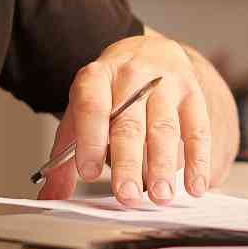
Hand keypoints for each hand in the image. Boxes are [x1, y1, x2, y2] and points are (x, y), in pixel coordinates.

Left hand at [39, 35, 214, 206]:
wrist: (151, 52)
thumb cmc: (112, 91)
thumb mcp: (82, 110)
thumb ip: (65, 154)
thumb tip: (50, 196)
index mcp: (97, 77)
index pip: (92, 106)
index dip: (90, 138)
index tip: (88, 172)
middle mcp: (132, 76)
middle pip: (129, 123)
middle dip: (128, 163)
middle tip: (126, 196)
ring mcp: (165, 83)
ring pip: (164, 127)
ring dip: (163, 165)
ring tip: (160, 196)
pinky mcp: (192, 94)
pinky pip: (197, 128)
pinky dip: (197, 160)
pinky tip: (194, 184)